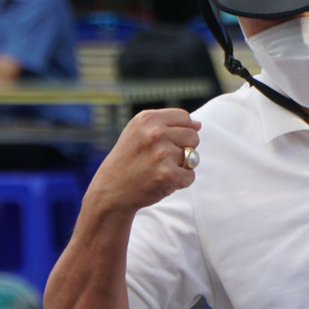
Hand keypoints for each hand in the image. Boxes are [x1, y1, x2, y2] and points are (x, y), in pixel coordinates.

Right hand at [87, 108, 201, 213]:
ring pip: (193, 157)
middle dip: (183, 148)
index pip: (185, 118)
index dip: (179, 131)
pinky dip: (179, 182)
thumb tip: (198, 125)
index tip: (163, 142)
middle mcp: (155, 133)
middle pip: (193, 136)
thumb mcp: (139, 133)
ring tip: (158, 169)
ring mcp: (162, 154)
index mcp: (147, 119)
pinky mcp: (167, 175)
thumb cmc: (128, 160)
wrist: (110, 191)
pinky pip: (190, 176)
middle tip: (161, 159)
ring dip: (180, 166)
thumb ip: (168, 125)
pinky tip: (161, 181)